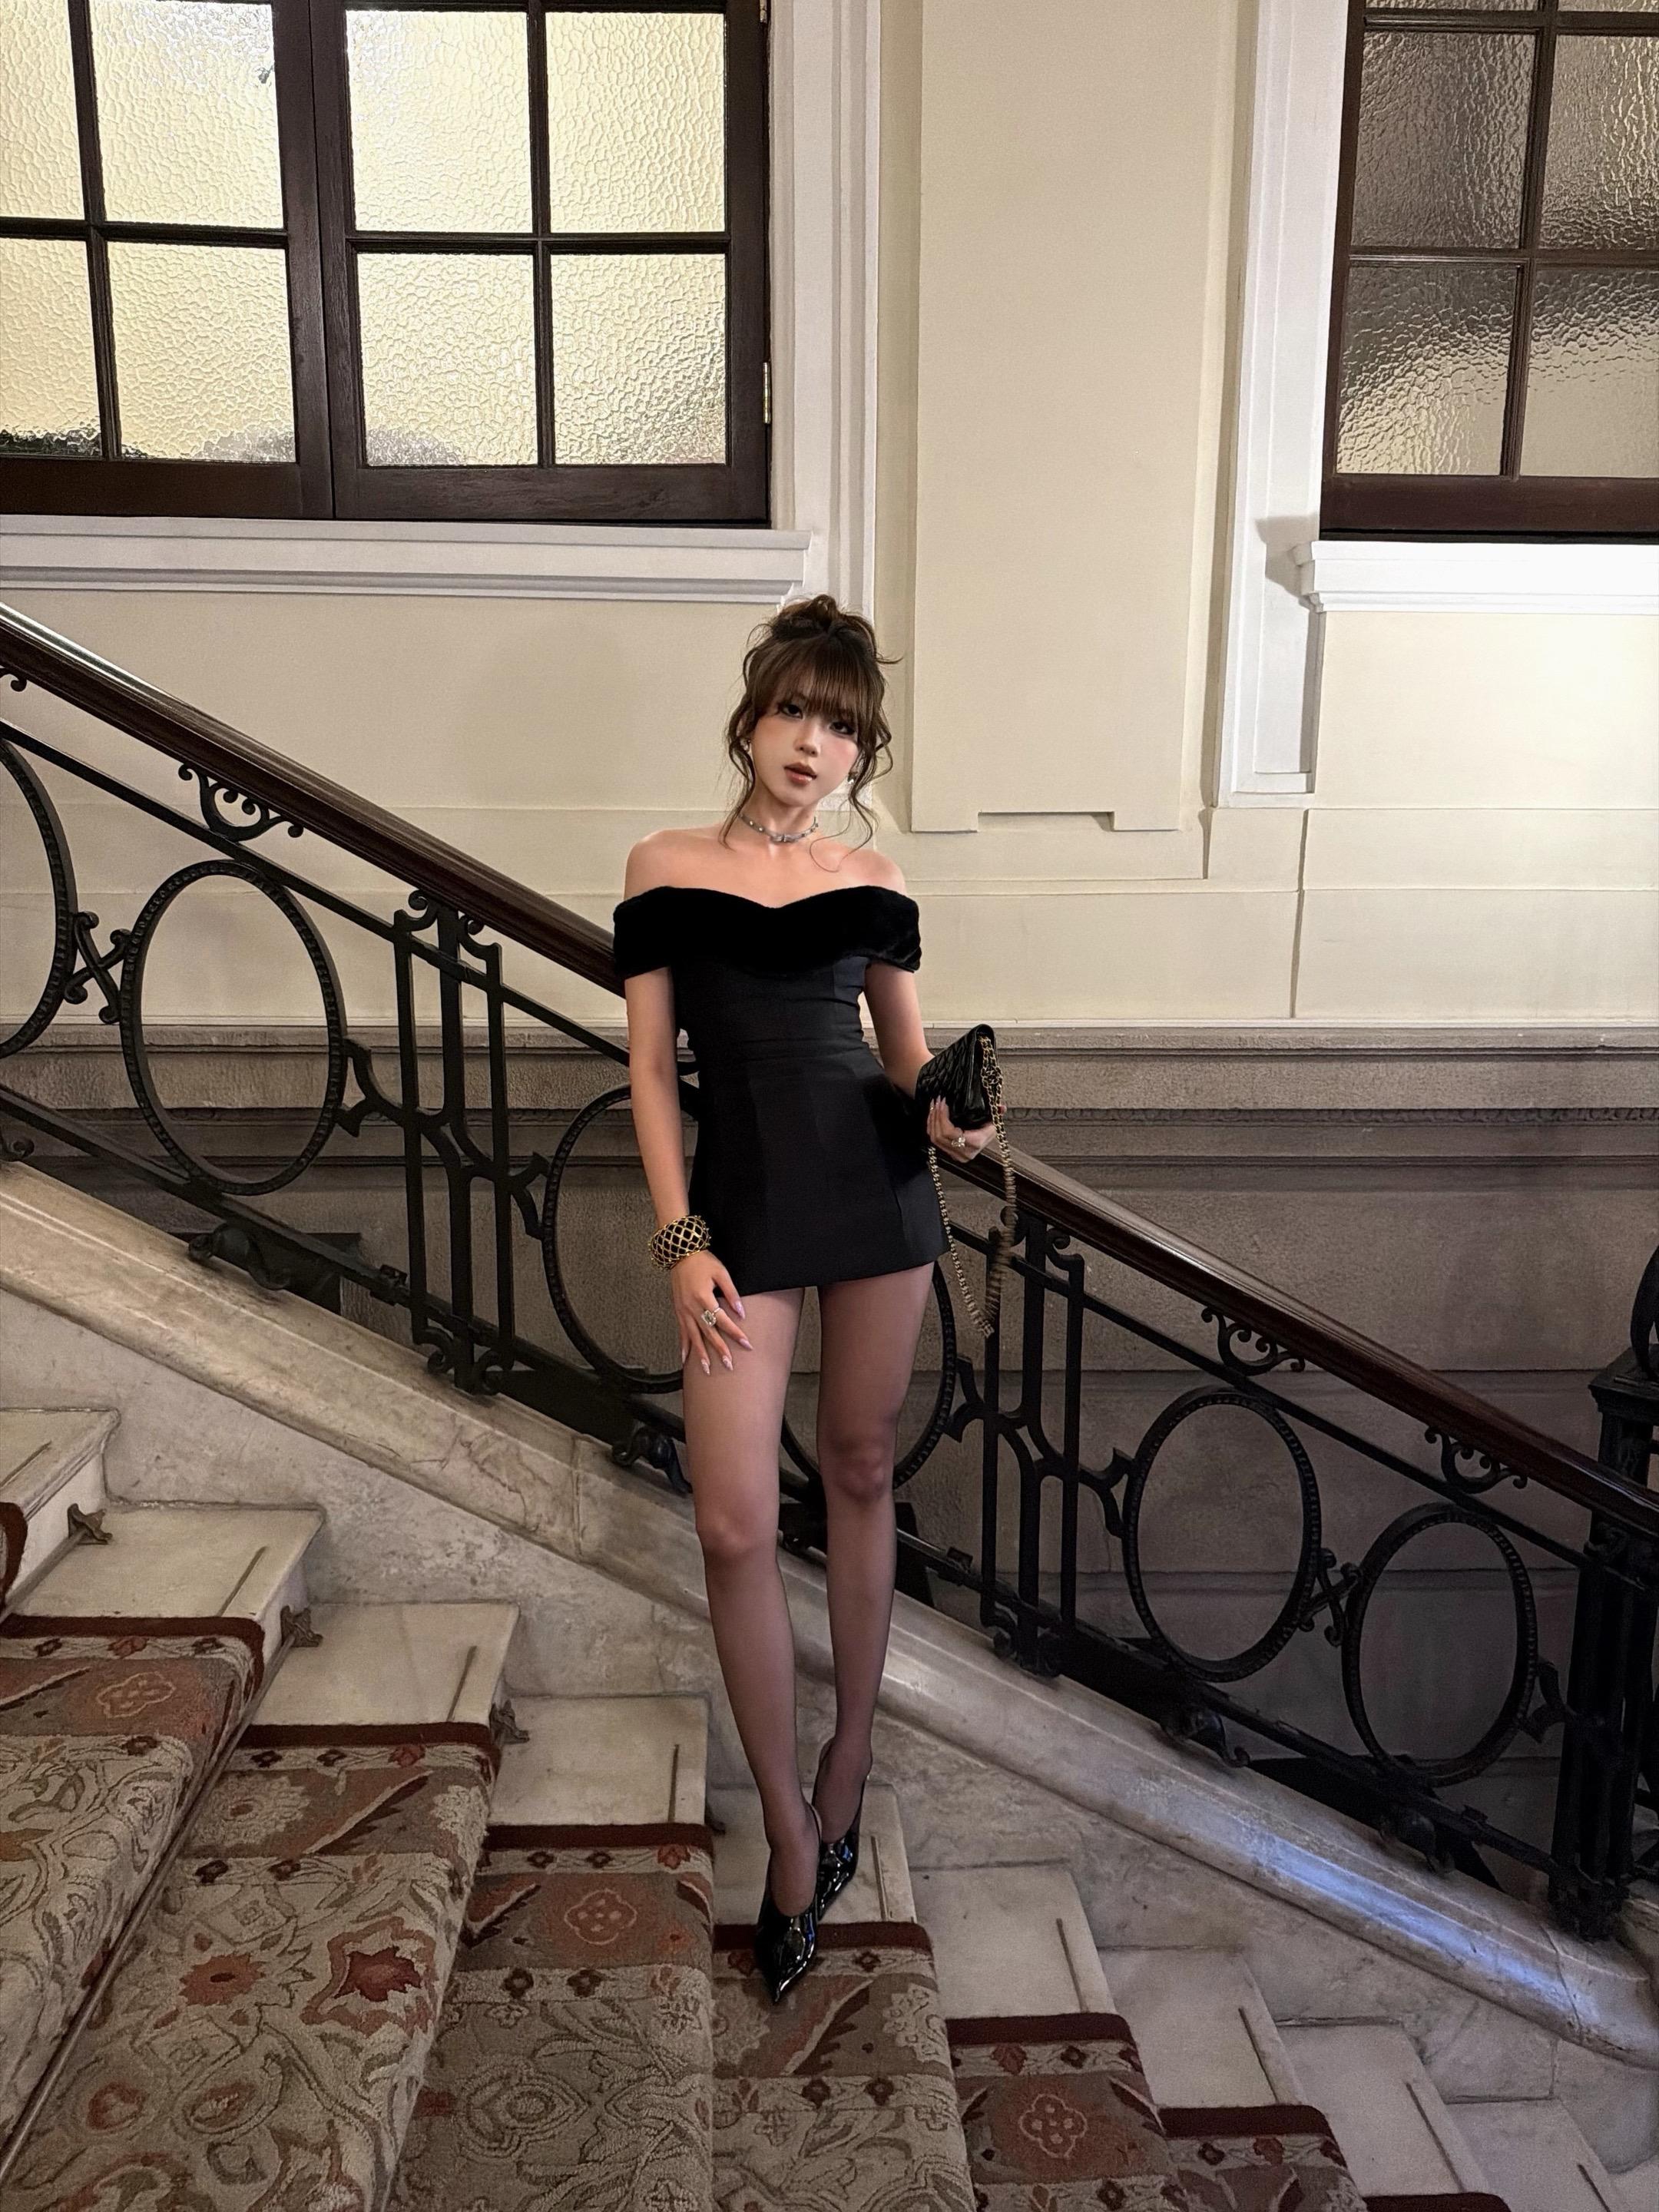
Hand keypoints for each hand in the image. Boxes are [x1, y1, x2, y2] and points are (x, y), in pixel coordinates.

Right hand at [670, 1251, 752, 1374]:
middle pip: (708, 1333)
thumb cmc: (702, 1261)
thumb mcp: (721, 1272)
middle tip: (729, 1365)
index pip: (723, 1320)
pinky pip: (681, 1332)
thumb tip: (741, 1312)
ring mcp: (683, 1311)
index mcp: (704, 1297)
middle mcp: (692, 1307)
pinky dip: (684, 1346)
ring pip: (693, 1337)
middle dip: (719, 1350)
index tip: (747, 1344)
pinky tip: (686, 1359)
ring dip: (700, 1355)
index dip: (735, 1332)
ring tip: (707, 1369)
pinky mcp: (678, 1311)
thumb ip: (731, 1293)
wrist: (679, 1254)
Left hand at [926, 1094, 992, 1161]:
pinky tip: (932, 1115)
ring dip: (932, 1120)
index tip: (943, 1103)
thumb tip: (1001, 1107)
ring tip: (934, 1105)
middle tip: (937, 1101)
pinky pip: (934, 1140)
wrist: (985, 1140)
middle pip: (940, 1135)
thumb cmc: (989, 1129)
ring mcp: (955, 1154)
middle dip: (936, 1116)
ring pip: (934, 1138)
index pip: (950, 1132)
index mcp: (974, 1144)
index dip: (942, 1117)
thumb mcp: (994, 1120)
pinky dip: (931, 1126)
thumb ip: (996, 1113)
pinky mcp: (948, 1152)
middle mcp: (963, 1152)